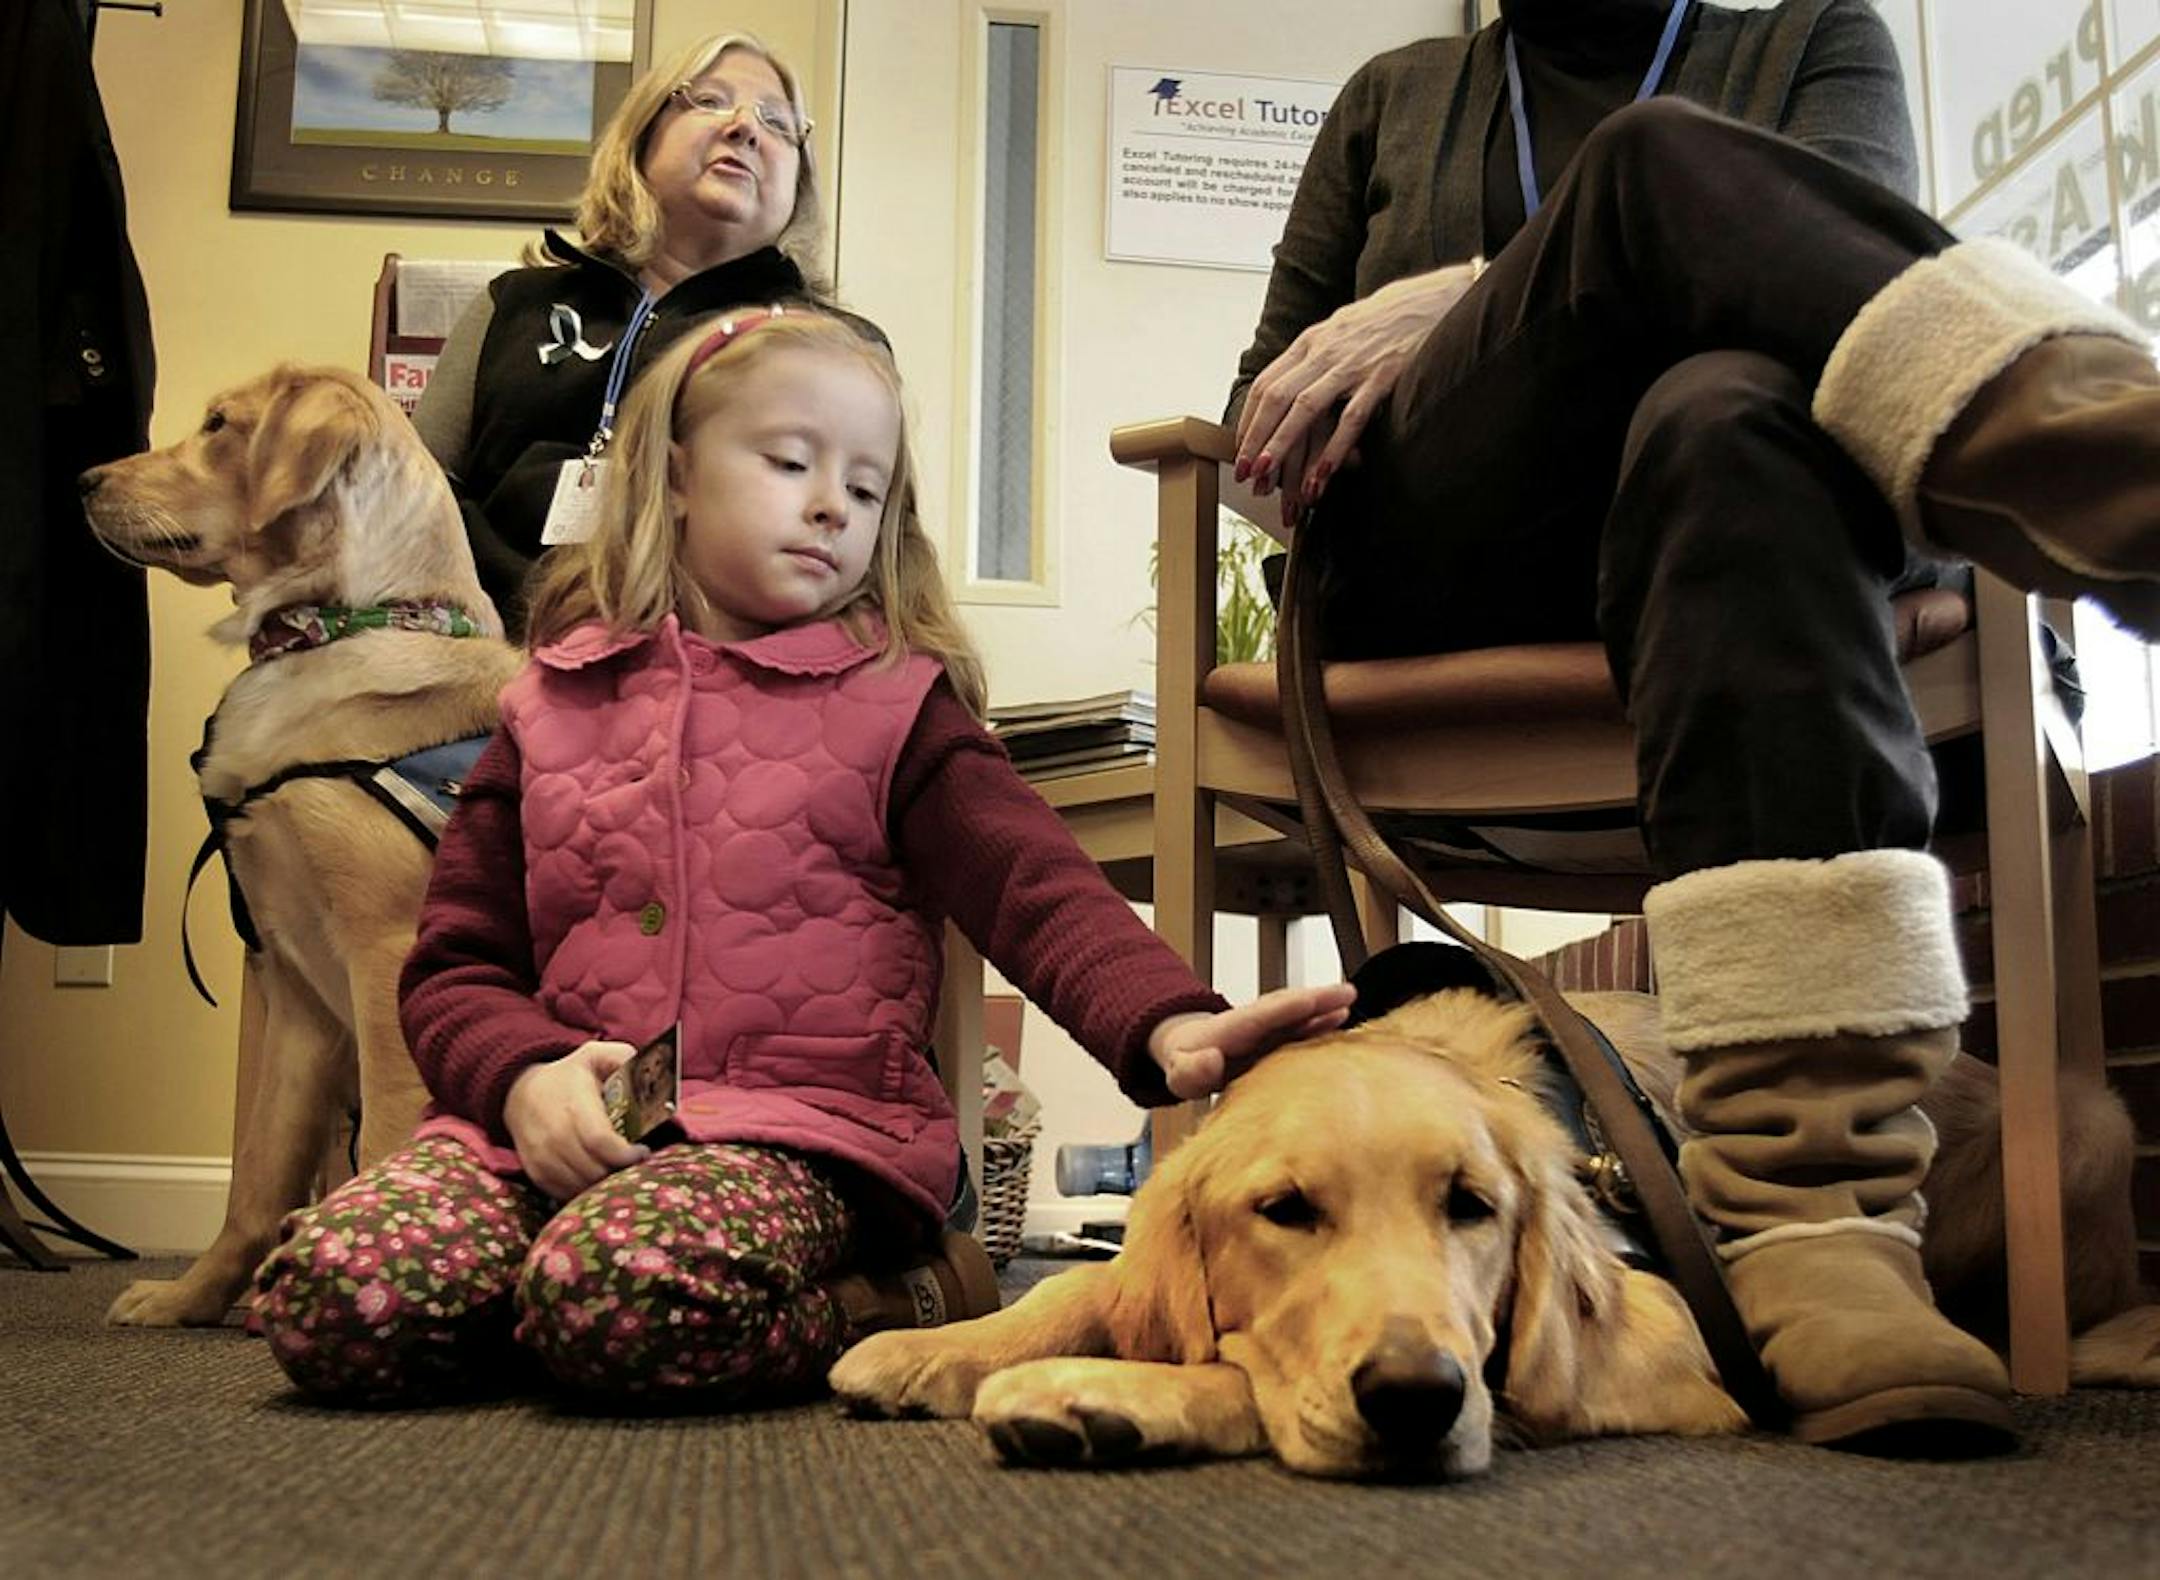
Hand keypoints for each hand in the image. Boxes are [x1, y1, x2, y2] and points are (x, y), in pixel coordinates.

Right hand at [503, 1039, 651, 1199]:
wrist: (520, 1093)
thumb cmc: (568, 1076)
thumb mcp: (595, 1055)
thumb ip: (623, 1057)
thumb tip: (648, 1072)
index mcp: (573, 1104)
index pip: (601, 1141)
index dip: (626, 1154)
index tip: (642, 1151)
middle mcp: (554, 1134)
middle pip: (593, 1169)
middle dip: (620, 1172)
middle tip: (634, 1164)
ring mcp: (542, 1156)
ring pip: (580, 1186)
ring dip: (603, 1184)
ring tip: (617, 1170)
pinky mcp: (536, 1173)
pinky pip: (565, 1193)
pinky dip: (584, 1191)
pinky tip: (597, 1176)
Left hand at [1147, 983, 1357, 1100]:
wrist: (1187, 1055)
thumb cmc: (1185, 1066)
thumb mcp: (1180, 1073)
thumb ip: (1192, 1069)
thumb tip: (1212, 1060)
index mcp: (1234, 1029)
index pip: (1264, 1015)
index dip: (1288, 1008)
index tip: (1310, 1001)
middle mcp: (1255, 1023)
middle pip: (1288, 1005)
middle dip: (1317, 998)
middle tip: (1346, 992)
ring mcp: (1268, 1028)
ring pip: (1299, 1012)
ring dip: (1325, 1005)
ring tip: (1350, 1000)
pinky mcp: (1277, 1038)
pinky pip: (1302, 1026)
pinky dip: (1322, 1020)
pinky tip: (1343, 1018)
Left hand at [1233, 263, 1480, 525]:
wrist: (1429, 301)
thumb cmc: (1382, 322)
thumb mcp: (1337, 332)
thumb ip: (1312, 360)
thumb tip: (1286, 393)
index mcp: (1310, 342)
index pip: (1266, 384)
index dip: (1249, 420)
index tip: (1239, 449)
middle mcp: (1324, 352)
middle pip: (1276, 398)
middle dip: (1255, 438)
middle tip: (1243, 471)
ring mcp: (1352, 365)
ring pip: (1305, 409)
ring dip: (1282, 444)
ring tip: (1266, 475)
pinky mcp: (1382, 378)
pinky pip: (1351, 418)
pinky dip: (1333, 449)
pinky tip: (1320, 474)